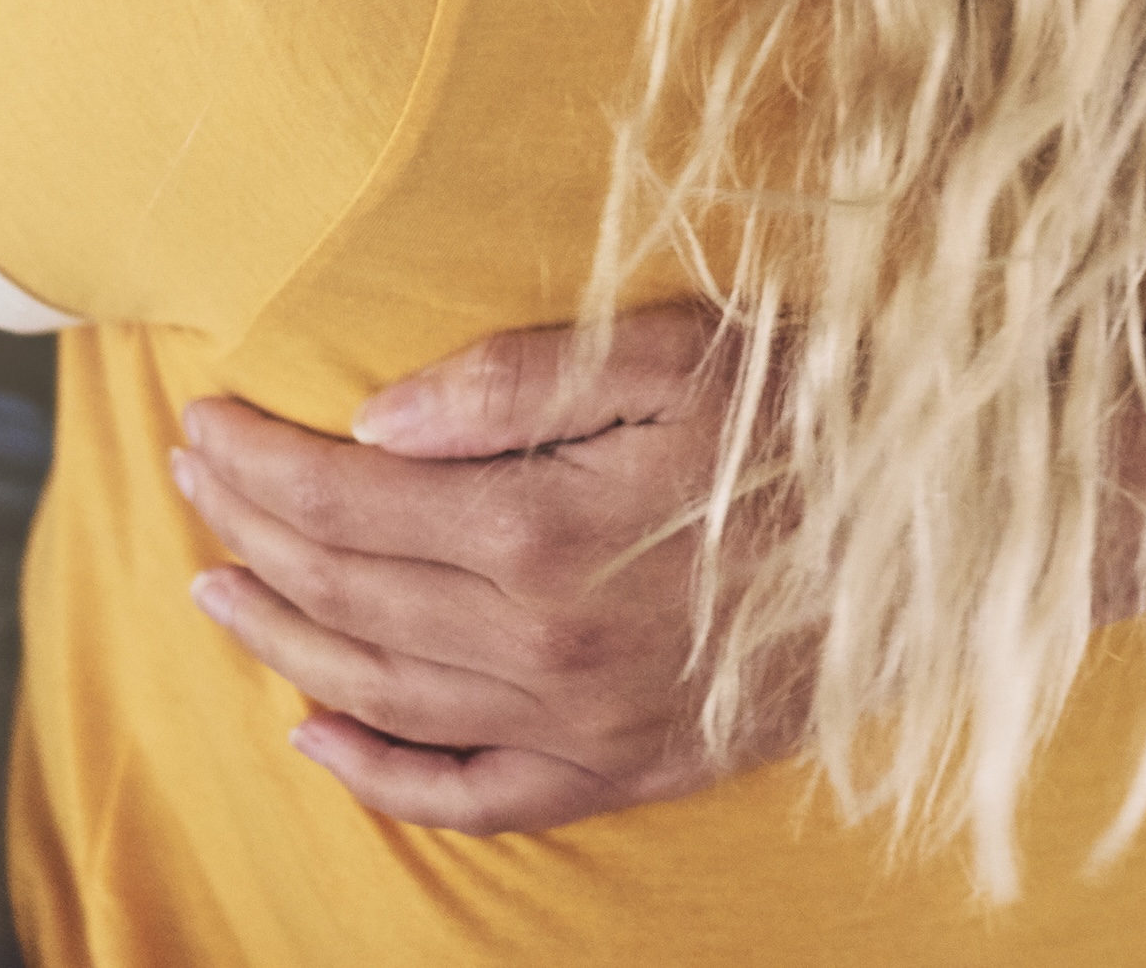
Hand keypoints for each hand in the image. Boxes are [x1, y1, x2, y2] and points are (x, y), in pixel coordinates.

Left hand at [170, 303, 807, 833]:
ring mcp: (578, 720)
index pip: (347, 498)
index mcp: (543, 530)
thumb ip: (521, 383)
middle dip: (249, 529)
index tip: (202, 419)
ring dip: (280, 638)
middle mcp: (541, 643)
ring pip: (377, 691)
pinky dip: (376, 773)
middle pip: (344, 591)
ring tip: (216, 588)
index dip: (258, 461)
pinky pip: (466, 792)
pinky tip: (317, 735)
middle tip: (191, 477)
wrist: (953, 534)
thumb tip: (377, 419)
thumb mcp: (680, 352)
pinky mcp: (623, 768)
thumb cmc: (818, 416)